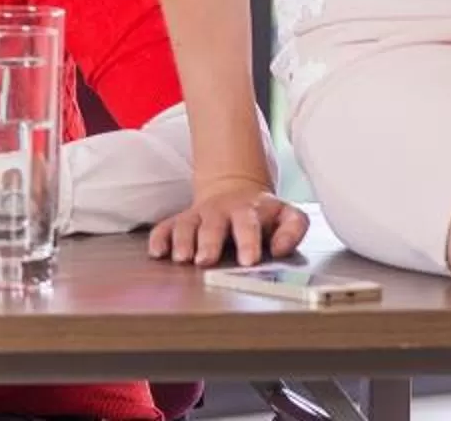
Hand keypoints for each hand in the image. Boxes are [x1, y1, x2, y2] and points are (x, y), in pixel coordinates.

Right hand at [148, 174, 310, 265]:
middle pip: (213, 224)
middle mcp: (221, 211)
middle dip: (208, 242)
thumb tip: (281, 249)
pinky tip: (157, 252)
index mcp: (249, 211)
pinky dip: (160, 238)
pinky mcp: (181, 220)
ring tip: (182, 258)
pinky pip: (166, 226)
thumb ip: (293, 229)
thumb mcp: (287, 215)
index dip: (248, 241)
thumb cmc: (262, 214)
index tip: (248, 260)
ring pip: (186, 224)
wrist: (234, 191)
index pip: (248, 224)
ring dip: (182, 241)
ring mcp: (199, 215)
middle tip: (206, 260)